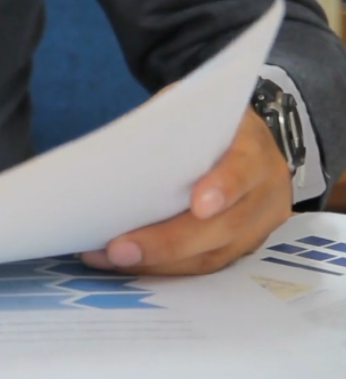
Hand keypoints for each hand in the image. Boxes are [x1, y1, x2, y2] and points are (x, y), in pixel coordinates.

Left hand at [81, 106, 292, 274]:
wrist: (240, 141)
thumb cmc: (204, 124)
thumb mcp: (190, 111)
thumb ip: (166, 130)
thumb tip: (114, 158)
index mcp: (254, 148)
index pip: (244, 168)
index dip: (225, 187)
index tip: (199, 205)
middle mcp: (265, 189)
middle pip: (225, 225)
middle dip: (169, 242)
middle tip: (120, 249)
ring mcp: (258, 223)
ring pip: (213, 253)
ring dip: (159, 262)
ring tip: (111, 258)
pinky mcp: (242, 246)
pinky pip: (205, 263)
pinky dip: (164, 267)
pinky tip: (127, 263)